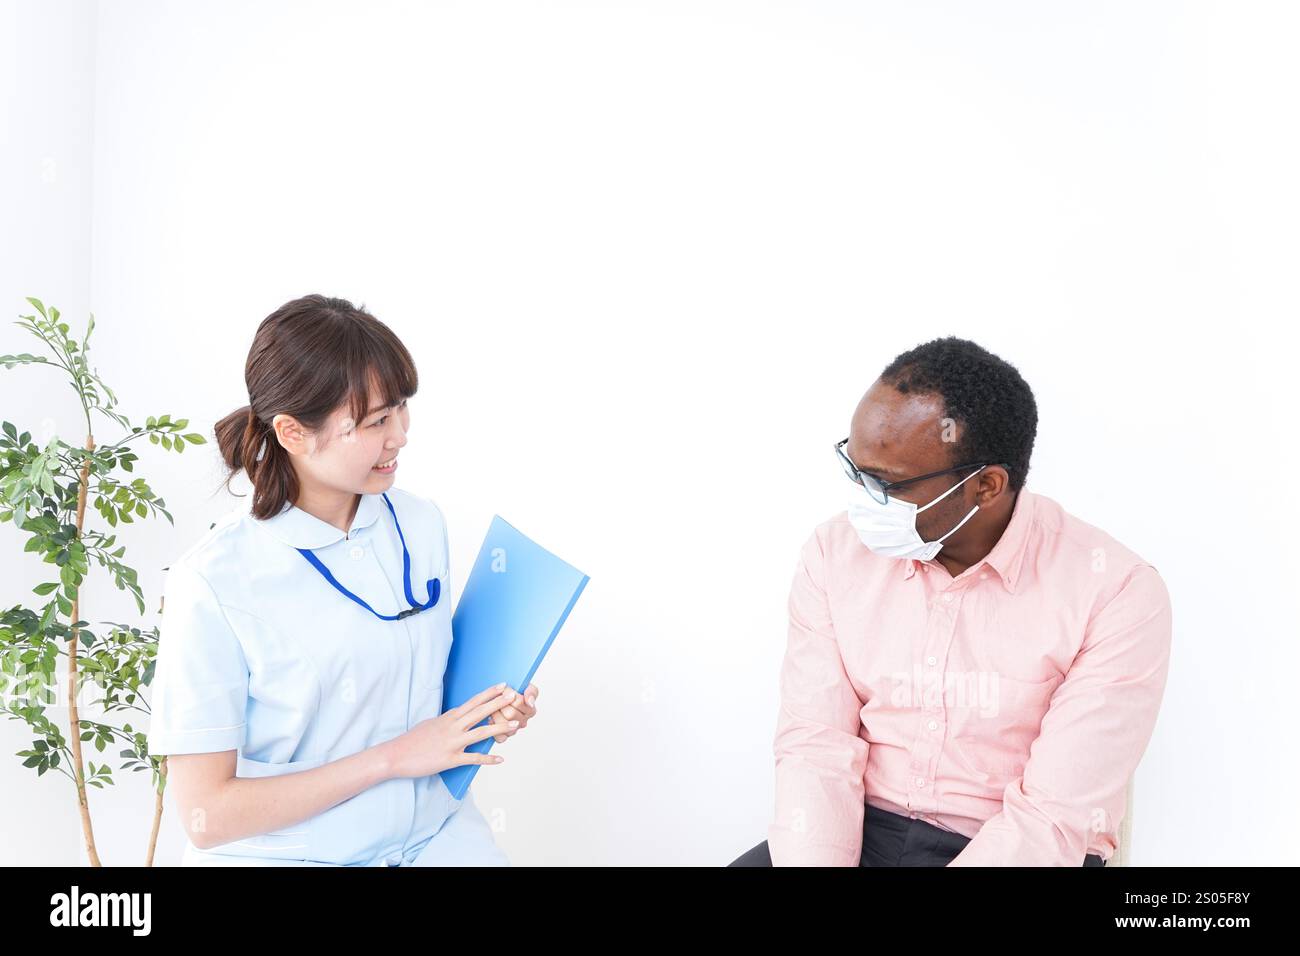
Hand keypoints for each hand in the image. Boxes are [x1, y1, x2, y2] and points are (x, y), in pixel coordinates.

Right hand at [385, 683, 517, 778]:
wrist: (395, 754)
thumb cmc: (412, 740)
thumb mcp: (431, 723)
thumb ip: (447, 719)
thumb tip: (457, 714)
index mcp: (448, 717)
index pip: (473, 701)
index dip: (489, 693)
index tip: (503, 685)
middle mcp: (452, 726)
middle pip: (480, 711)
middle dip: (499, 703)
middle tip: (514, 695)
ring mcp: (452, 742)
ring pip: (481, 732)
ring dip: (499, 727)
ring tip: (515, 724)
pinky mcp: (450, 759)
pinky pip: (473, 758)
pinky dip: (487, 759)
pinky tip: (500, 759)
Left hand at [489, 683, 538, 742]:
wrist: (498, 698)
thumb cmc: (511, 692)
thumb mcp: (525, 686)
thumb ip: (531, 692)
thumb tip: (530, 702)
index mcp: (531, 711)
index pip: (519, 703)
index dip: (509, 694)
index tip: (505, 689)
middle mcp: (523, 722)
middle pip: (511, 714)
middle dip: (501, 703)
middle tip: (497, 697)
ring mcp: (513, 730)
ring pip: (504, 724)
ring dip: (495, 713)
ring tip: (492, 707)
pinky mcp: (503, 737)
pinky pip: (500, 737)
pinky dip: (493, 727)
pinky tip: (491, 718)